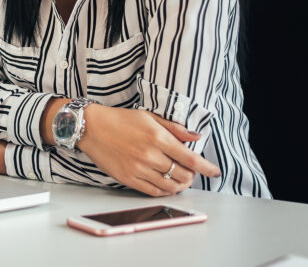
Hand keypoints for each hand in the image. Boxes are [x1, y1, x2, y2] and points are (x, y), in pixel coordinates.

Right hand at [78, 106, 220, 196]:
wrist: (91, 128)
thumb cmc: (120, 119)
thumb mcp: (150, 116)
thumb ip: (175, 128)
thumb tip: (196, 137)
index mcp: (157, 138)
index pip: (191, 159)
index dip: (207, 168)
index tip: (215, 171)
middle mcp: (150, 155)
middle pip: (183, 175)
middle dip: (193, 176)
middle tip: (192, 172)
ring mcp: (139, 169)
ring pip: (170, 186)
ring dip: (180, 185)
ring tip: (181, 179)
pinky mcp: (129, 179)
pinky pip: (153, 192)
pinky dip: (165, 191)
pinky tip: (166, 184)